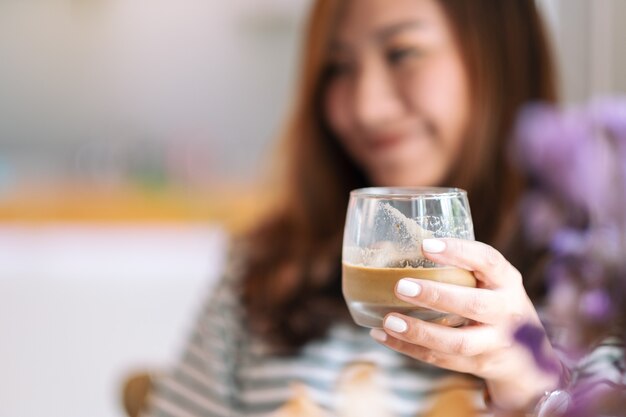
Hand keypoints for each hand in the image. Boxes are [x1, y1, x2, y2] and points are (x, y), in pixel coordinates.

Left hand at [369, 238, 561, 410]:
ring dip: (419, 332)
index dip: (459, 251)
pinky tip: (384, 336)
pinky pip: (442, 360)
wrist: (529, 359)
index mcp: (507, 281)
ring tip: (389, 320)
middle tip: (401, 286)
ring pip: (457, 342)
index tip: (425, 245)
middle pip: (474, 305)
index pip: (488, 261)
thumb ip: (460, 266)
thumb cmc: (495, 303)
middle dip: (436, 296)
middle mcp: (507, 311)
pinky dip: (409, 349)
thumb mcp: (491, 282)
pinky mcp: (479, 365)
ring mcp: (495, 342)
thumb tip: (396, 242)